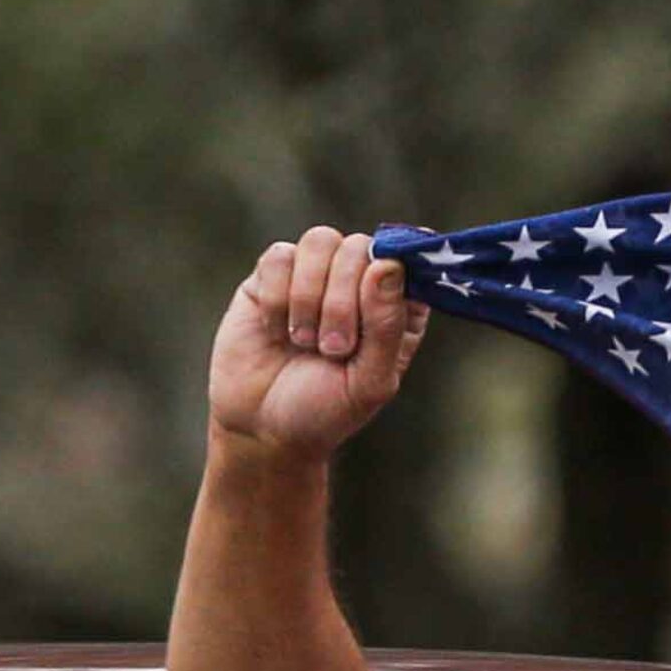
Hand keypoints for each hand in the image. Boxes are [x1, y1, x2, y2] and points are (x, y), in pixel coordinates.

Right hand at [207, 227, 430, 464]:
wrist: (262, 429)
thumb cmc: (325, 411)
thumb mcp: (369, 383)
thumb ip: (387, 326)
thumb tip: (386, 265)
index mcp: (396, 306)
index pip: (407, 259)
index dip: (391, 275)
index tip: (373, 311)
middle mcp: (358, 281)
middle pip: (360, 247)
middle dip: (343, 301)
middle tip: (332, 349)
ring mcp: (315, 273)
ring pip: (320, 241)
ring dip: (310, 295)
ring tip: (303, 341)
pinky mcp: (272, 274)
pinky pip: (279, 256)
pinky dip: (277, 298)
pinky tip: (276, 331)